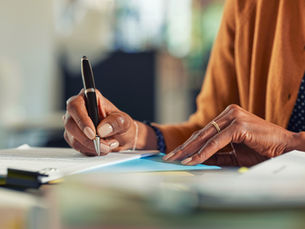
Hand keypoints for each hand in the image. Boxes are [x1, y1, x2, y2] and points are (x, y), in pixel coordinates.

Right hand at [64, 90, 135, 155]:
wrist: (121, 137)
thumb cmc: (121, 124)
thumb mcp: (124, 121)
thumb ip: (115, 123)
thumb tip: (102, 129)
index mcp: (90, 98)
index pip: (76, 105)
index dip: (82, 119)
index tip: (92, 133)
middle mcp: (78, 109)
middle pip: (70, 123)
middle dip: (88, 138)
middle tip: (104, 145)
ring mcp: (74, 123)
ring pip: (73, 137)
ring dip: (91, 146)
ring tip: (107, 145)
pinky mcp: (73, 136)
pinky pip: (76, 146)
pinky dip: (90, 149)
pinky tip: (101, 147)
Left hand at [163, 104, 296, 165]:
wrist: (285, 148)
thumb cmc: (261, 150)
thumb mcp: (233, 153)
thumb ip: (216, 154)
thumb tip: (196, 160)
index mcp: (227, 116)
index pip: (203, 132)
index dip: (188, 144)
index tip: (176, 154)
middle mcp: (228, 113)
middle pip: (200, 133)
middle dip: (183, 147)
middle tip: (168, 157)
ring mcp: (233, 117)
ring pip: (205, 137)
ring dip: (189, 150)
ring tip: (175, 160)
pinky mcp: (237, 125)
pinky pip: (215, 142)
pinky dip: (202, 153)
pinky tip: (191, 161)